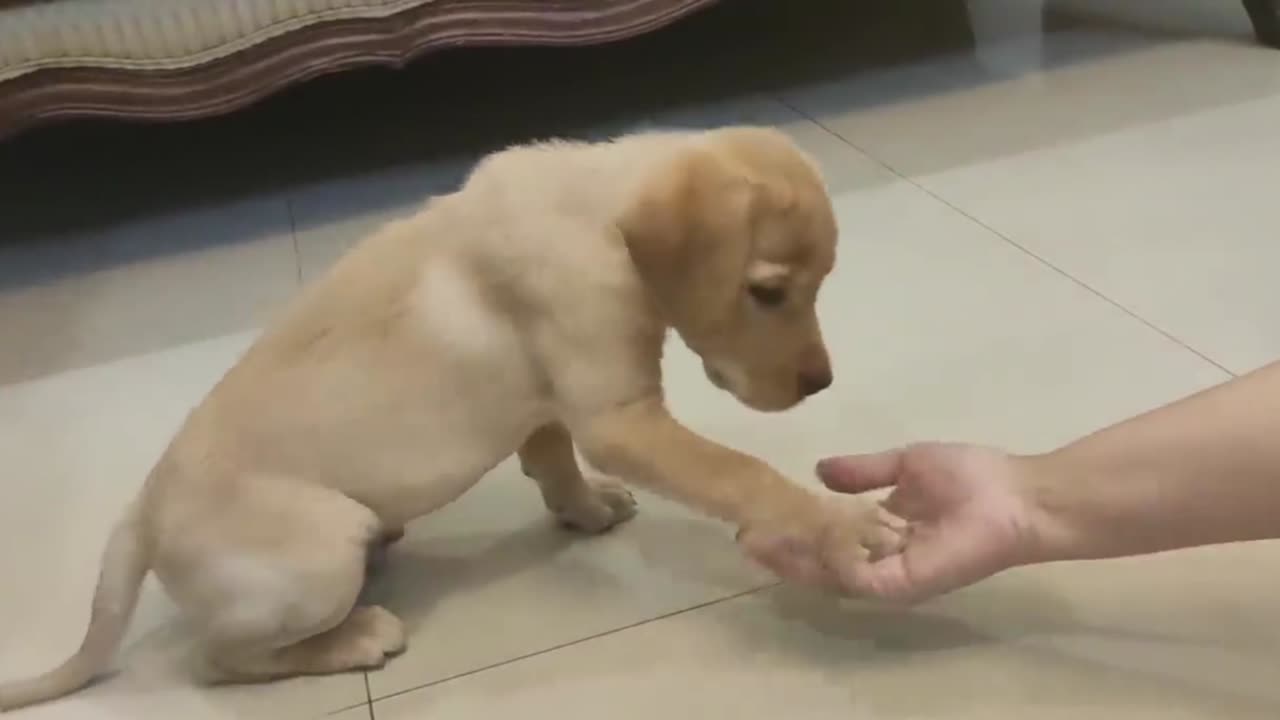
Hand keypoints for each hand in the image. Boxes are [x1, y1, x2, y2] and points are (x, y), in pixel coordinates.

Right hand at [744, 443, 1042, 602]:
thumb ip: (863, 472)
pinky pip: (857, 579)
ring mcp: (891, 574)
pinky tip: (803, 543)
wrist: (1014, 496)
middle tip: (746, 534)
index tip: (760, 515)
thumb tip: (820, 471)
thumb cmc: (970, 477)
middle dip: (784, 550)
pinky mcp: (903, 583)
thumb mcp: (905, 464)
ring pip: (832, 575)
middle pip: (823, 562)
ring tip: (760, 541)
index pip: (830, 537)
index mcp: (884, 532)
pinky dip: (830, 564)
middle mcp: (882, 558)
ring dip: (795, 560)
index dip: (795, 529)